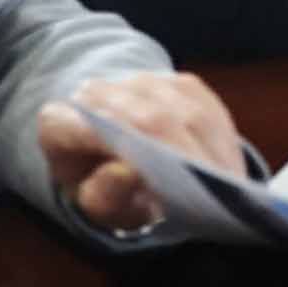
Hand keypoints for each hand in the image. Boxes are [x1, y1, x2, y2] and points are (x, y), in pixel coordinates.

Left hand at [32, 70, 250, 230]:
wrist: (108, 148)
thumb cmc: (100, 184)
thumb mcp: (92, 204)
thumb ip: (102, 195)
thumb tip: (126, 172)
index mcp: (59, 123)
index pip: (92, 132)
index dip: (134, 156)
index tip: (176, 193)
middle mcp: (100, 92)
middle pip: (151, 121)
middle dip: (189, 160)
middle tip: (217, 199)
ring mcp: (143, 82)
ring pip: (188, 114)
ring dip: (213, 153)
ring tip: (228, 191)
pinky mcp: (180, 83)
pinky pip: (210, 110)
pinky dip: (223, 143)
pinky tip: (228, 172)